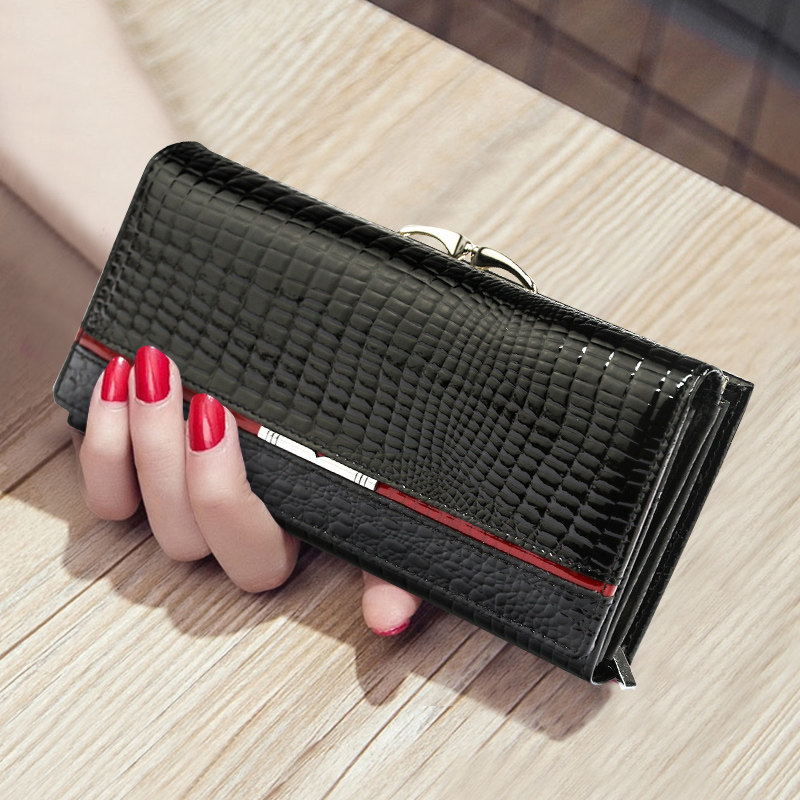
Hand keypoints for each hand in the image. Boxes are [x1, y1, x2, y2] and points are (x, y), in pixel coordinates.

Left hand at [73, 345, 421, 634]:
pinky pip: (107, 495)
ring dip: (137, 438)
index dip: (225, 500)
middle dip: (172, 453)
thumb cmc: (354, 418)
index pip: (253, 558)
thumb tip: (388, 623)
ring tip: (150, 367)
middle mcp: (234, 534)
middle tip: (181, 380)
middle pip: (188, 535)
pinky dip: (101, 446)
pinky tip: (115, 382)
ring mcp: (185, 511)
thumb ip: (401, 541)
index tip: (217, 417)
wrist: (312, 364)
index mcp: (293, 536)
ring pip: (144, 513)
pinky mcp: (143, 484)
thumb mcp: (389, 473)